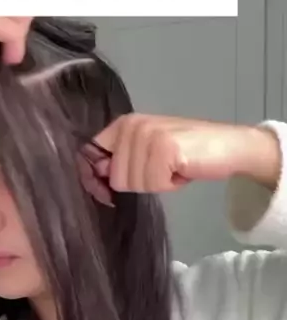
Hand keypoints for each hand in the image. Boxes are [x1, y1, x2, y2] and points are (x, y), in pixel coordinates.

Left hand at [94, 114, 280, 192]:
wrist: (228, 145)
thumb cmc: (188, 151)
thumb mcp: (148, 151)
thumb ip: (122, 160)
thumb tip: (97, 176)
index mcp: (124, 124)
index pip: (90, 152)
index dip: (92, 177)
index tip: (103, 194)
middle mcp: (132, 125)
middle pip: (115, 177)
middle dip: (140, 182)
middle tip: (164, 169)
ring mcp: (147, 135)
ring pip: (133, 183)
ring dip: (156, 183)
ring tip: (174, 167)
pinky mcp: (164, 148)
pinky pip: (154, 184)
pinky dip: (170, 185)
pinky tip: (182, 170)